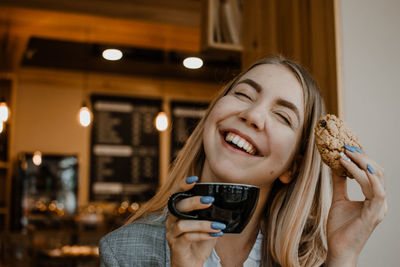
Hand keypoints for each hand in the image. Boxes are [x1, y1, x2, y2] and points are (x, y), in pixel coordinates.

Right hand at [166, 176, 224, 266]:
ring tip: (219, 225)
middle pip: (178, 206)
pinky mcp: (176, 246)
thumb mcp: (206, 225)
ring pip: (183, 223)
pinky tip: (215, 234)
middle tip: (210, 200)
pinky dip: (203, 235)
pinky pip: (187, 237)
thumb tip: (225, 203)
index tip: (194, 179)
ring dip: (202, 223)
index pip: (176, 194)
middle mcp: (171, 220)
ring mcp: (172, 233)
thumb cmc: (198, 242)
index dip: (183, 185)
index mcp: (177, 212)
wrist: (191, 263)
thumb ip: (210, 214)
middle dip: (194, 201)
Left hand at [326, 147, 386, 266]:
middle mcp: (380, 202)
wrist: (339, 249)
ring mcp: (379, 208)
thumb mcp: (339, 200)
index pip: (373, 172)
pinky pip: (377, 193)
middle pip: (378, 172)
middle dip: (363, 157)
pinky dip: (369, 179)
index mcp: (374, 198)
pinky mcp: (374, 215)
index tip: (348, 148)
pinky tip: (358, 168)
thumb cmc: (340, 227)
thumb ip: (340, 184)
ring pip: (378, 179)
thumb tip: (335, 167)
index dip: (363, 158)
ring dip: (362, 164)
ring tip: (347, 154)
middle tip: (347, 147)